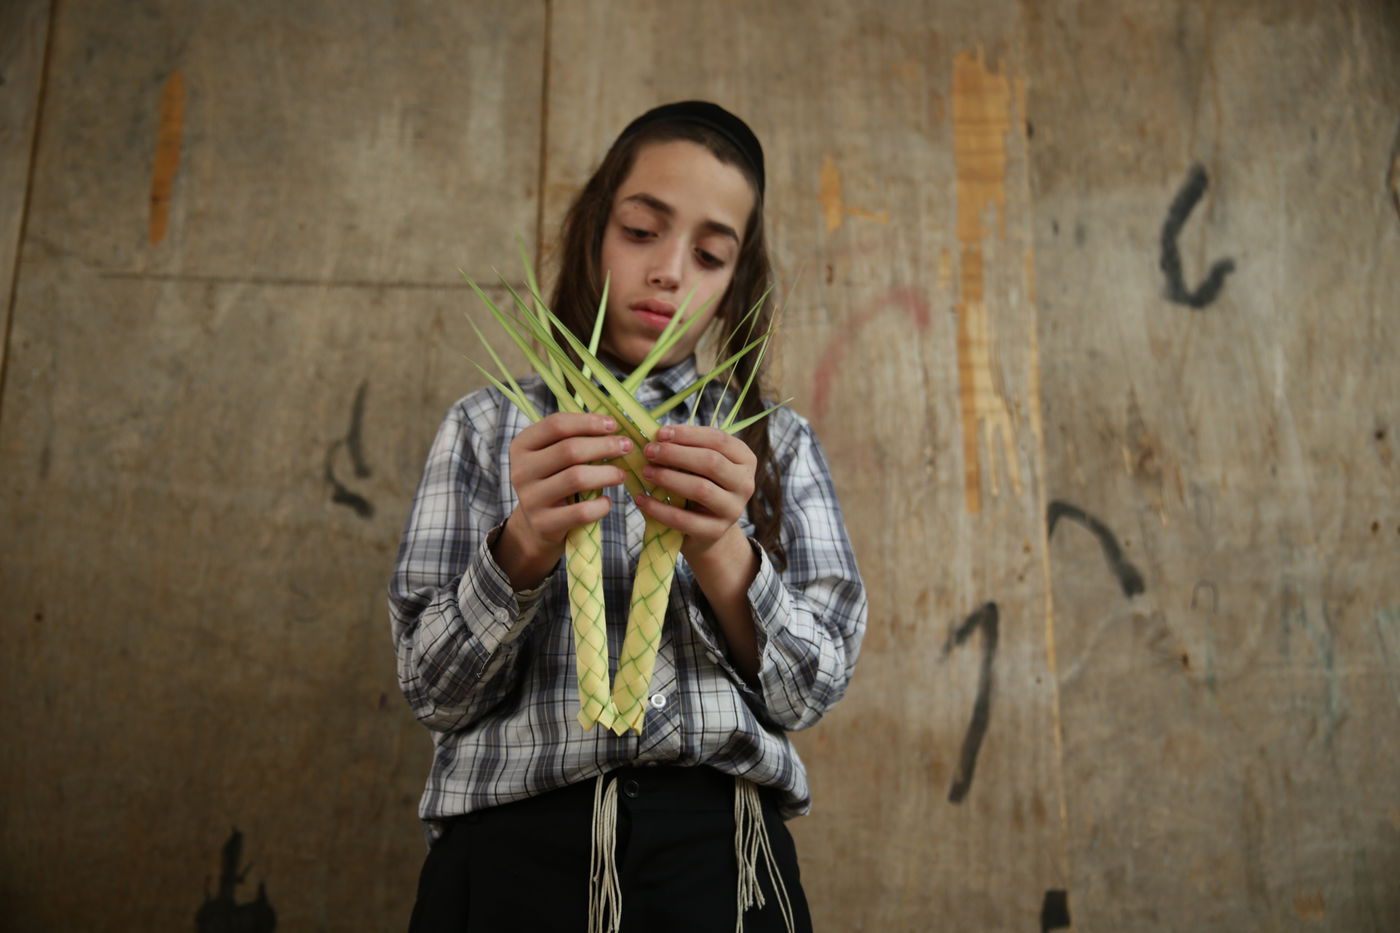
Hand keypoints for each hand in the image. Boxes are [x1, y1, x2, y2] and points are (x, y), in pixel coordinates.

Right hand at [493, 413, 630, 589]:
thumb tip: (613, 426)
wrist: (537, 524)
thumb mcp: (553, 455)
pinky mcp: (543, 523)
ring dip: (607, 473)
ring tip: (621, 474)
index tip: (613, 425)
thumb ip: (575, 438)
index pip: (556, 425)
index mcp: (522, 445)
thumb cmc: (554, 480)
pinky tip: (607, 502)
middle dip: (604, 445)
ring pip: (576, 478)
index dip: (588, 422)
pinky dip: (600, 506)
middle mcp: (521, 470)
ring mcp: (530, 498)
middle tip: (626, 447)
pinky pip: (580, 512)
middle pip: (569, 450)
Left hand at [635, 424, 755, 559]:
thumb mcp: (701, 465)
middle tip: (649, 451)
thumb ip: (687, 449)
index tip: (660, 433)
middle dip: (676, 454)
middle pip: (711, 462)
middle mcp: (745, 484)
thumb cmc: (701, 485)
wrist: (708, 530)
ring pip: (701, 489)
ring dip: (668, 478)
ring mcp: (733, 510)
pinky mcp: (716, 532)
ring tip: (646, 472)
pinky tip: (641, 499)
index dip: (688, 434)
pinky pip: (684, 519)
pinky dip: (659, 508)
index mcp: (744, 460)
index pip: (719, 440)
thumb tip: (657, 437)